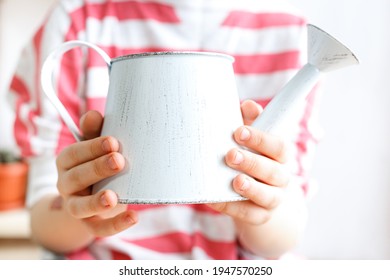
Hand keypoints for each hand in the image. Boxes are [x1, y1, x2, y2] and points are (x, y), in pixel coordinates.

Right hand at [56, 110, 137, 236]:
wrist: (92, 197)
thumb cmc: (98, 165)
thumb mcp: (95, 148)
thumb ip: (94, 133)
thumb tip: (93, 114)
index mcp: (66, 162)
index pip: (74, 154)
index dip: (92, 147)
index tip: (114, 141)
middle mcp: (66, 185)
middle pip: (76, 178)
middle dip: (97, 169)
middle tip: (118, 161)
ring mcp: (75, 206)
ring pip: (80, 207)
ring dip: (96, 202)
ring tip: (112, 198)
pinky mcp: (89, 224)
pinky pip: (98, 228)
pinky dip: (115, 225)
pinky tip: (133, 217)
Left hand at [208, 100, 289, 224]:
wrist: (261, 197)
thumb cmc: (254, 158)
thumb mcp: (253, 141)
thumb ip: (251, 123)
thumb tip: (247, 104)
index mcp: (280, 156)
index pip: (278, 146)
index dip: (260, 139)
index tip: (238, 131)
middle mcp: (280, 178)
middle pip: (273, 171)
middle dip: (252, 162)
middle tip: (230, 155)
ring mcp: (272, 199)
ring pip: (267, 196)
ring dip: (250, 188)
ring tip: (235, 181)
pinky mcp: (260, 216)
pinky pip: (249, 215)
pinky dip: (232, 208)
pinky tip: (215, 200)